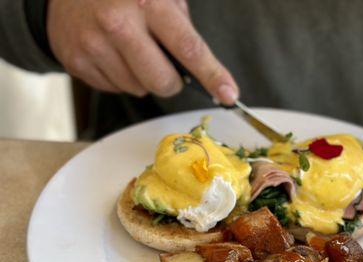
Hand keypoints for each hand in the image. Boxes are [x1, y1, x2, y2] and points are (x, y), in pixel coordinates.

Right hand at [47, 0, 238, 103]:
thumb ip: (181, 27)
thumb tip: (205, 72)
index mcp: (148, 3)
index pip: (189, 49)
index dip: (212, 75)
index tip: (230, 94)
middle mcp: (119, 24)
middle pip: (162, 82)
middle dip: (171, 81)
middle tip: (164, 63)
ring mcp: (93, 44)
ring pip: (138, 89)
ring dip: (143, 78)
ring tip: (130, 49)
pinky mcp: (76, 61)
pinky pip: (114, 89)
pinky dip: (120, 78)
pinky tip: (111, 53)